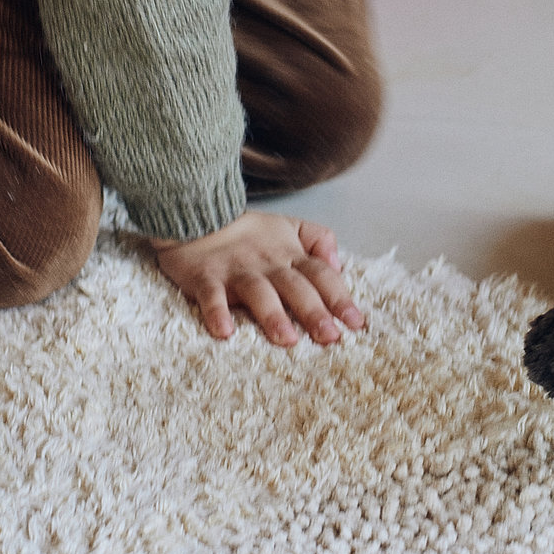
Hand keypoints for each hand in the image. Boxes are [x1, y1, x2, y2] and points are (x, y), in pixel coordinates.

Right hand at [150, 211, 365, 346]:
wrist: (197, 213)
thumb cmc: (247, 232)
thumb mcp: (289, 226)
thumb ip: (319, 239)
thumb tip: (338, 264)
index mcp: (289, 254)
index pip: (321, 274)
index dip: (340, 297)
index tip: (356, 323)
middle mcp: (267, 263)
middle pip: (295, 286)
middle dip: (313, 311)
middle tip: (330, 337)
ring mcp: (236, 271)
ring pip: (258, 292)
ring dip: (272, 315)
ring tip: (286, 339)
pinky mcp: (205, 277)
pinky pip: (211, 296)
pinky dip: (217, 312)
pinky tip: (224, 332)